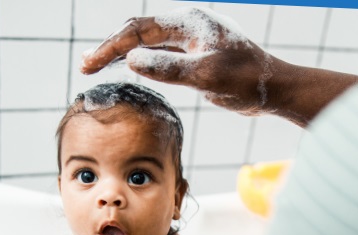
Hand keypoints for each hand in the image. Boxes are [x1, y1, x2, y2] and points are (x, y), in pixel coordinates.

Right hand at [81, 7, 276, 115]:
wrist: (273, 89)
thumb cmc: (246, 80)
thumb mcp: (206, 76)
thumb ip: (169, 67)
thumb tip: (133, 60)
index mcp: (189, 21)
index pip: (139, 30)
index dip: (111, 47)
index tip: (90, 64)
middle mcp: (186, 26)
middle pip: (139, 32)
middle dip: (110, 48)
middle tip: (85, 67)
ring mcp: (189, 40)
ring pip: (147, 43)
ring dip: (122, 54)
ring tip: (95, 66)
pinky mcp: (193, 56)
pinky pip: (159, 54)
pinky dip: (139, 61)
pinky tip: (126, 69)